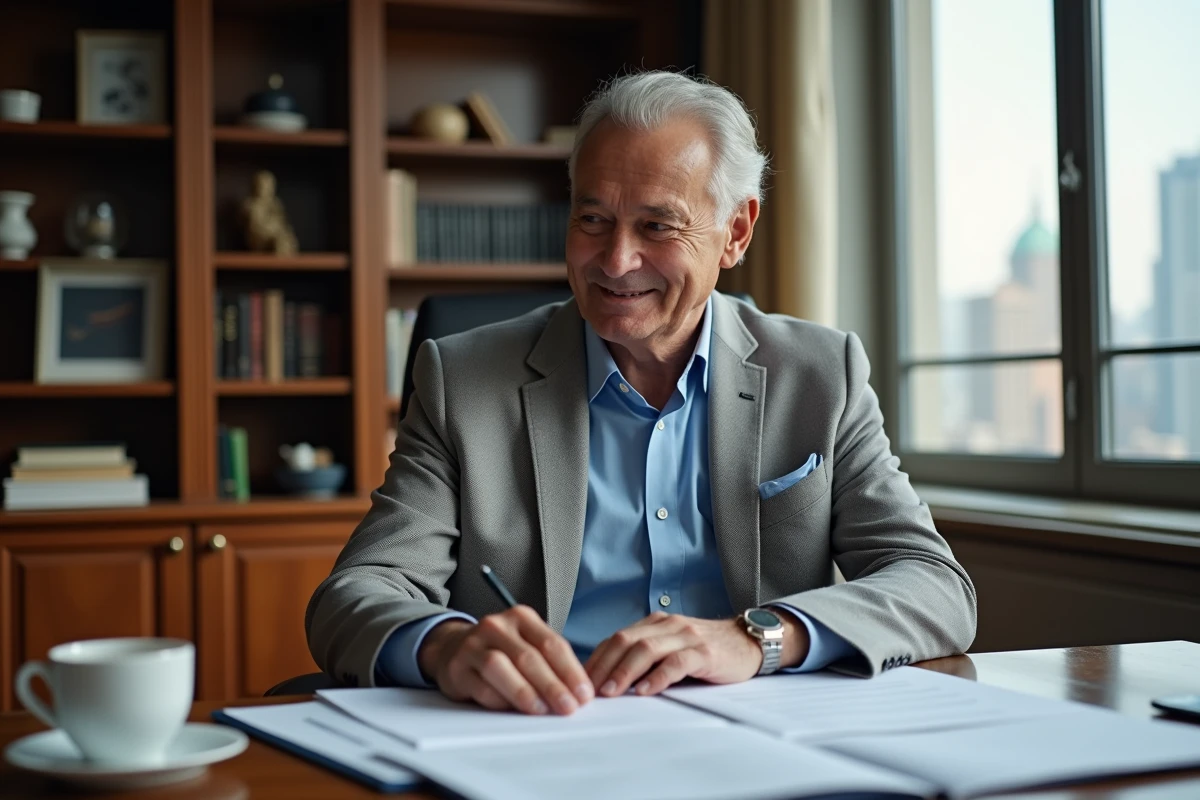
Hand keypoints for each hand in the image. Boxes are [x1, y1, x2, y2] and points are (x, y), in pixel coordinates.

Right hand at [417, 606, 593, 715]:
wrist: (453, 648)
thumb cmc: (500, 649)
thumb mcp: (526, 643)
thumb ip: (550, 661)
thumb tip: (580, 691)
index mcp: (521, 617)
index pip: (552, 643)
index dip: (571, 671)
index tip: (584, 694)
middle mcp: (497, 626)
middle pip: (529, 657)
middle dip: (553, 685)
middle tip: (568, 707)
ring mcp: (473, 645)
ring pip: (501, 667)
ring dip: (525, 692)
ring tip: (542, 710)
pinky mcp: (457, 668)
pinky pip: (481, 686)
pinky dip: (500, 700)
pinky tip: (513, 710)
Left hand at [585, 612, 806, 696]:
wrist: (747, 641)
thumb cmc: (705, 649)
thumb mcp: (671, 647)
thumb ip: (645, 657)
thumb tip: (608, 680)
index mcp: (654, 623)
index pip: (616, 638)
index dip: (596, 659)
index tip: (580, 681)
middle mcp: (667, 625)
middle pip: (625, 641)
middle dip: (603, 666)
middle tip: (588, 690)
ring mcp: (686, 636)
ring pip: (646, 650)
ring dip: (624, 672)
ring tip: (611, 692)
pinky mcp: (704, 652)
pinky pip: (676, 663)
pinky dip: (657, 678)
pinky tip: (645, 691)